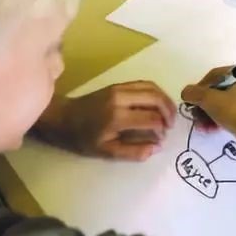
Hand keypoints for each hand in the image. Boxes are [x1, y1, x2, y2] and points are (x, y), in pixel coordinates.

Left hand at [37, 81, 175, 160]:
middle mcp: (120, 98)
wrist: (64, 118)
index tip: (161, 139)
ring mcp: (119, 88)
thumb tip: (156, 147)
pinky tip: (159, 104)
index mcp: (117, 117)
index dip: (161, 129)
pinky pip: (144, 83)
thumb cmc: (83, 138)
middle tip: (170, 126)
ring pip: (152, 87)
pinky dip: (156, 93)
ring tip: (169, 115)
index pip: (151, 119)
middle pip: (155, 99)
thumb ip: (133, 152)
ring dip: (165, 100)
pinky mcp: (119, 84)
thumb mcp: (106, 152)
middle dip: (168, 112)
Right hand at [181, 67, 235, 137]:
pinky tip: (213, 130)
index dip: (199, 87)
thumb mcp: (208, 99)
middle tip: (196, 117)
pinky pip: (234, 113)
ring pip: (225, 104)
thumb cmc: (234, 110)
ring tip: (203, 128)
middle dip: (204, 106)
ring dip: (210, 115)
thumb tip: (186, 92)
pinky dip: (221, 120)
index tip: (192, 101)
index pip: (214, 75)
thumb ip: (193, 93)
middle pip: (219, 92)